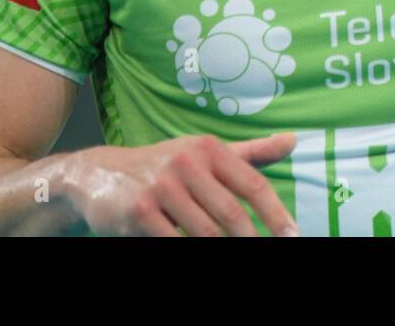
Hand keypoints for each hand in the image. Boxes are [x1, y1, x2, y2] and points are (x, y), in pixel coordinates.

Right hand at [65, 133, 298, 236]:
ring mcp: (161, 187)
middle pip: (231, 212)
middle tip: (267, 251)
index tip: (292, 235)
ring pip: (205, 232)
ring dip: (223, 246)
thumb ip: (250, 153)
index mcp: (209, 149)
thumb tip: (294, 140)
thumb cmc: (165, 164)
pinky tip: (199, 250)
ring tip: (239, 253)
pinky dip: (189, 247)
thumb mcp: (206, 152)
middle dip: (251, 238)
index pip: (252, 184)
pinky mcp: (139, 211)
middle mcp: (187, 163)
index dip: (275, 213)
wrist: (100, 173)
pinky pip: (174, 240)